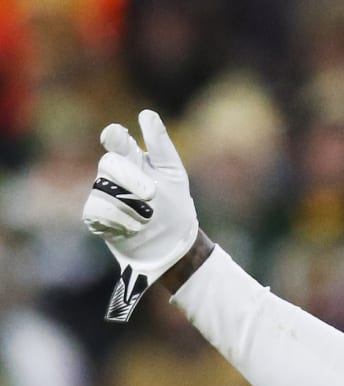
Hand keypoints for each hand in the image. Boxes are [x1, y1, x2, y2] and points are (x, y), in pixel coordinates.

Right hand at [81, 110, 197, 322]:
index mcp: (132, 158)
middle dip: (131, 178)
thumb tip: (147, 114)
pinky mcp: (96, 215)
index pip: (117, 140)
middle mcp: (113, 173)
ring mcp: (102, 193)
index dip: (114, 136)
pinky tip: (134, 227)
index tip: (115, 133)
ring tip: (148, 217)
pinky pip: (98, 211)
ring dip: (130, 205)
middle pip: (110, 164)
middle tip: (151, 194)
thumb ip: (160, 145)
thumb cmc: (174, 203)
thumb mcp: (172, 173)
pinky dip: (118, 220)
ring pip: (104, 189)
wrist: (172, 241)